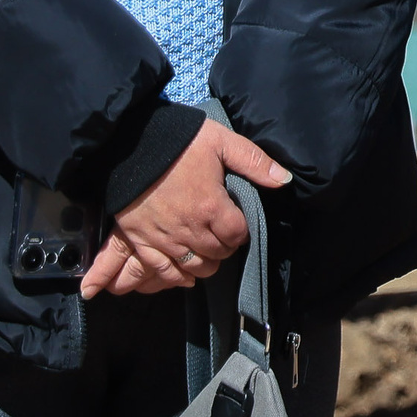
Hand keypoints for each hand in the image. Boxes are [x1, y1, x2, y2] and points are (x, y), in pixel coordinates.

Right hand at [80, 122, 291, 297]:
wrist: (131, 142)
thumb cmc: (179, 140)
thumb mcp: (222, 141)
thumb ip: (254, 162)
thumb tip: (285, 179)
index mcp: (211, 206)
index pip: (237, 235)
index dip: (242, 232)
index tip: (239, 224)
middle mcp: (189, 228)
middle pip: (217, 254)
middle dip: (226, 248)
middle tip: (225, 236)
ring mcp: (163, 238)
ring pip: (193, 267)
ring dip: (206, 264)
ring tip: (209, 253)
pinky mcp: (141, 240)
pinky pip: (162, 270)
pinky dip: (176, 277)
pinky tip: (185, 276)